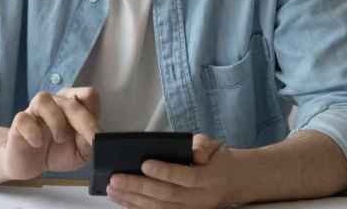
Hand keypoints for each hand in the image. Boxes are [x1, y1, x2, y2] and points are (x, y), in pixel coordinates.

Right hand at [0, 86, 99, 180]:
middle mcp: (54, 103)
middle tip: (88, 139)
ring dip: (56, 121)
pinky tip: (37, 143)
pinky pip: (24, 118)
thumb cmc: (57, 152)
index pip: (88, 95)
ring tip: (59, 139)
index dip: (94, 112)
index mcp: (73, 106)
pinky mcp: (19, 122)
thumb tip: (97, 137)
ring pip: (44, 100)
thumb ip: (89, 142)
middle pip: (70, 100)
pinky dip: (33, 132)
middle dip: (82, 120)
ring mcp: (35, 110)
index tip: (96, 134)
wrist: (31, 164)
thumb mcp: (80, 152)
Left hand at [106, 134, 234, 208]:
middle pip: (167, 196)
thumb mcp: (215, 145)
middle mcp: (200, 198)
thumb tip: (195, 152)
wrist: (234, 181)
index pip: (186, 177)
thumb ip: (204, 145)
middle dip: (139, 187)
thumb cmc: (217, 159)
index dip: (165, 172)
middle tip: (116, 178)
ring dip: (133, 200)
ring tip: (112, 190)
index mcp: (210, 178)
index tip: (144, 163)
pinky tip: (122, 201)